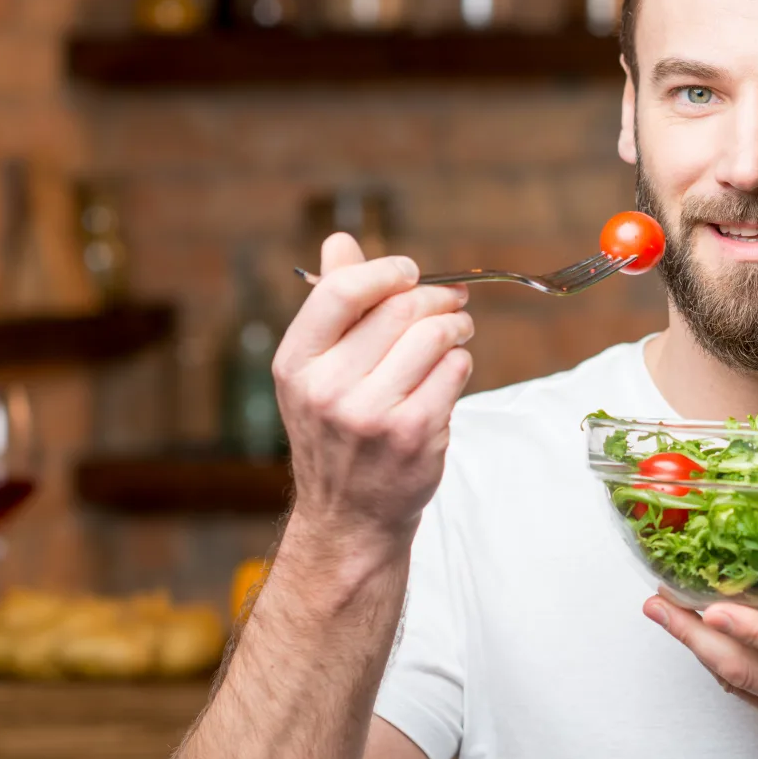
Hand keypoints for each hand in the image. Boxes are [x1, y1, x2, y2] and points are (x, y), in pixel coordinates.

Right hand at [273, 234, 473, 549]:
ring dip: (456, 326)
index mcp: (297, 363)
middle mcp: (327, 388)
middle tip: (452, 302)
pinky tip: (450, 372)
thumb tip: (340, 241)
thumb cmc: (338, 432)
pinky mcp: (414, 433)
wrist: (350, 517)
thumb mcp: (316, 370)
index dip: (386, 270)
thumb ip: (333, 303)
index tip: (409, 272)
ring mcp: (371, 414)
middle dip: (436, 298)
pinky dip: (460, 362)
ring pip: (434, 335)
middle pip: (400, 309)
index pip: (342, 291)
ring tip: (456, 332)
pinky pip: (454, 370)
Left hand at [645, 527, 757, 758]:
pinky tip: (707, 649)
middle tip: (660, 604)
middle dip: (697, 638)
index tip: (714, 609)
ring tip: (667, 617)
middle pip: (752, 674)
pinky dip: (729, 676)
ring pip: (744, 691)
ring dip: (701, 655)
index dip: (756, 632)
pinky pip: (757, 707)